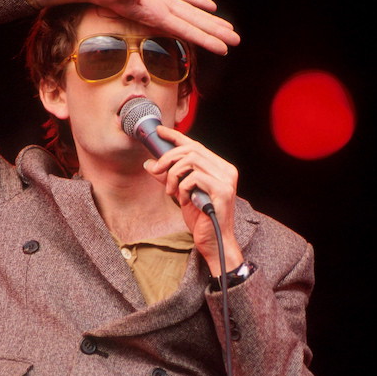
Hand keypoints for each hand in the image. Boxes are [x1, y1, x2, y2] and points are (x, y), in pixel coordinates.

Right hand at [32, 0, 239, 54]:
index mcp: (157, 14)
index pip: (188, 30)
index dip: (207, 39)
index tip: (225, 49)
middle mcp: (161, 11)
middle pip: (195, 25)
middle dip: (216, 33)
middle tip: (236, 42)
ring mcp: (161, 0)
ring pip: (192, 13)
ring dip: (210, 21)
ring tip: (228, 29)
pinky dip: (197, 2)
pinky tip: (210, 6)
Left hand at [143, 125, 243, 274]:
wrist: (214, 243)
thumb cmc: (201, 219)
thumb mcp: (181, 193)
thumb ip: (168, 177)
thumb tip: (149, 164)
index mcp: (219, 168)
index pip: (196, 145)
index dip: (176, 136)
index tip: (159, 132)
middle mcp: (226, 170)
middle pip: (191, 149)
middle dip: (168, 158)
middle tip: (156, 171)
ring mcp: (226, 180)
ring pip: (191, 161)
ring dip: (173, 175)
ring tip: (171, 192)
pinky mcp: (222, 191)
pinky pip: (194, 178)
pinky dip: (182, 188)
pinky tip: (184, 200)